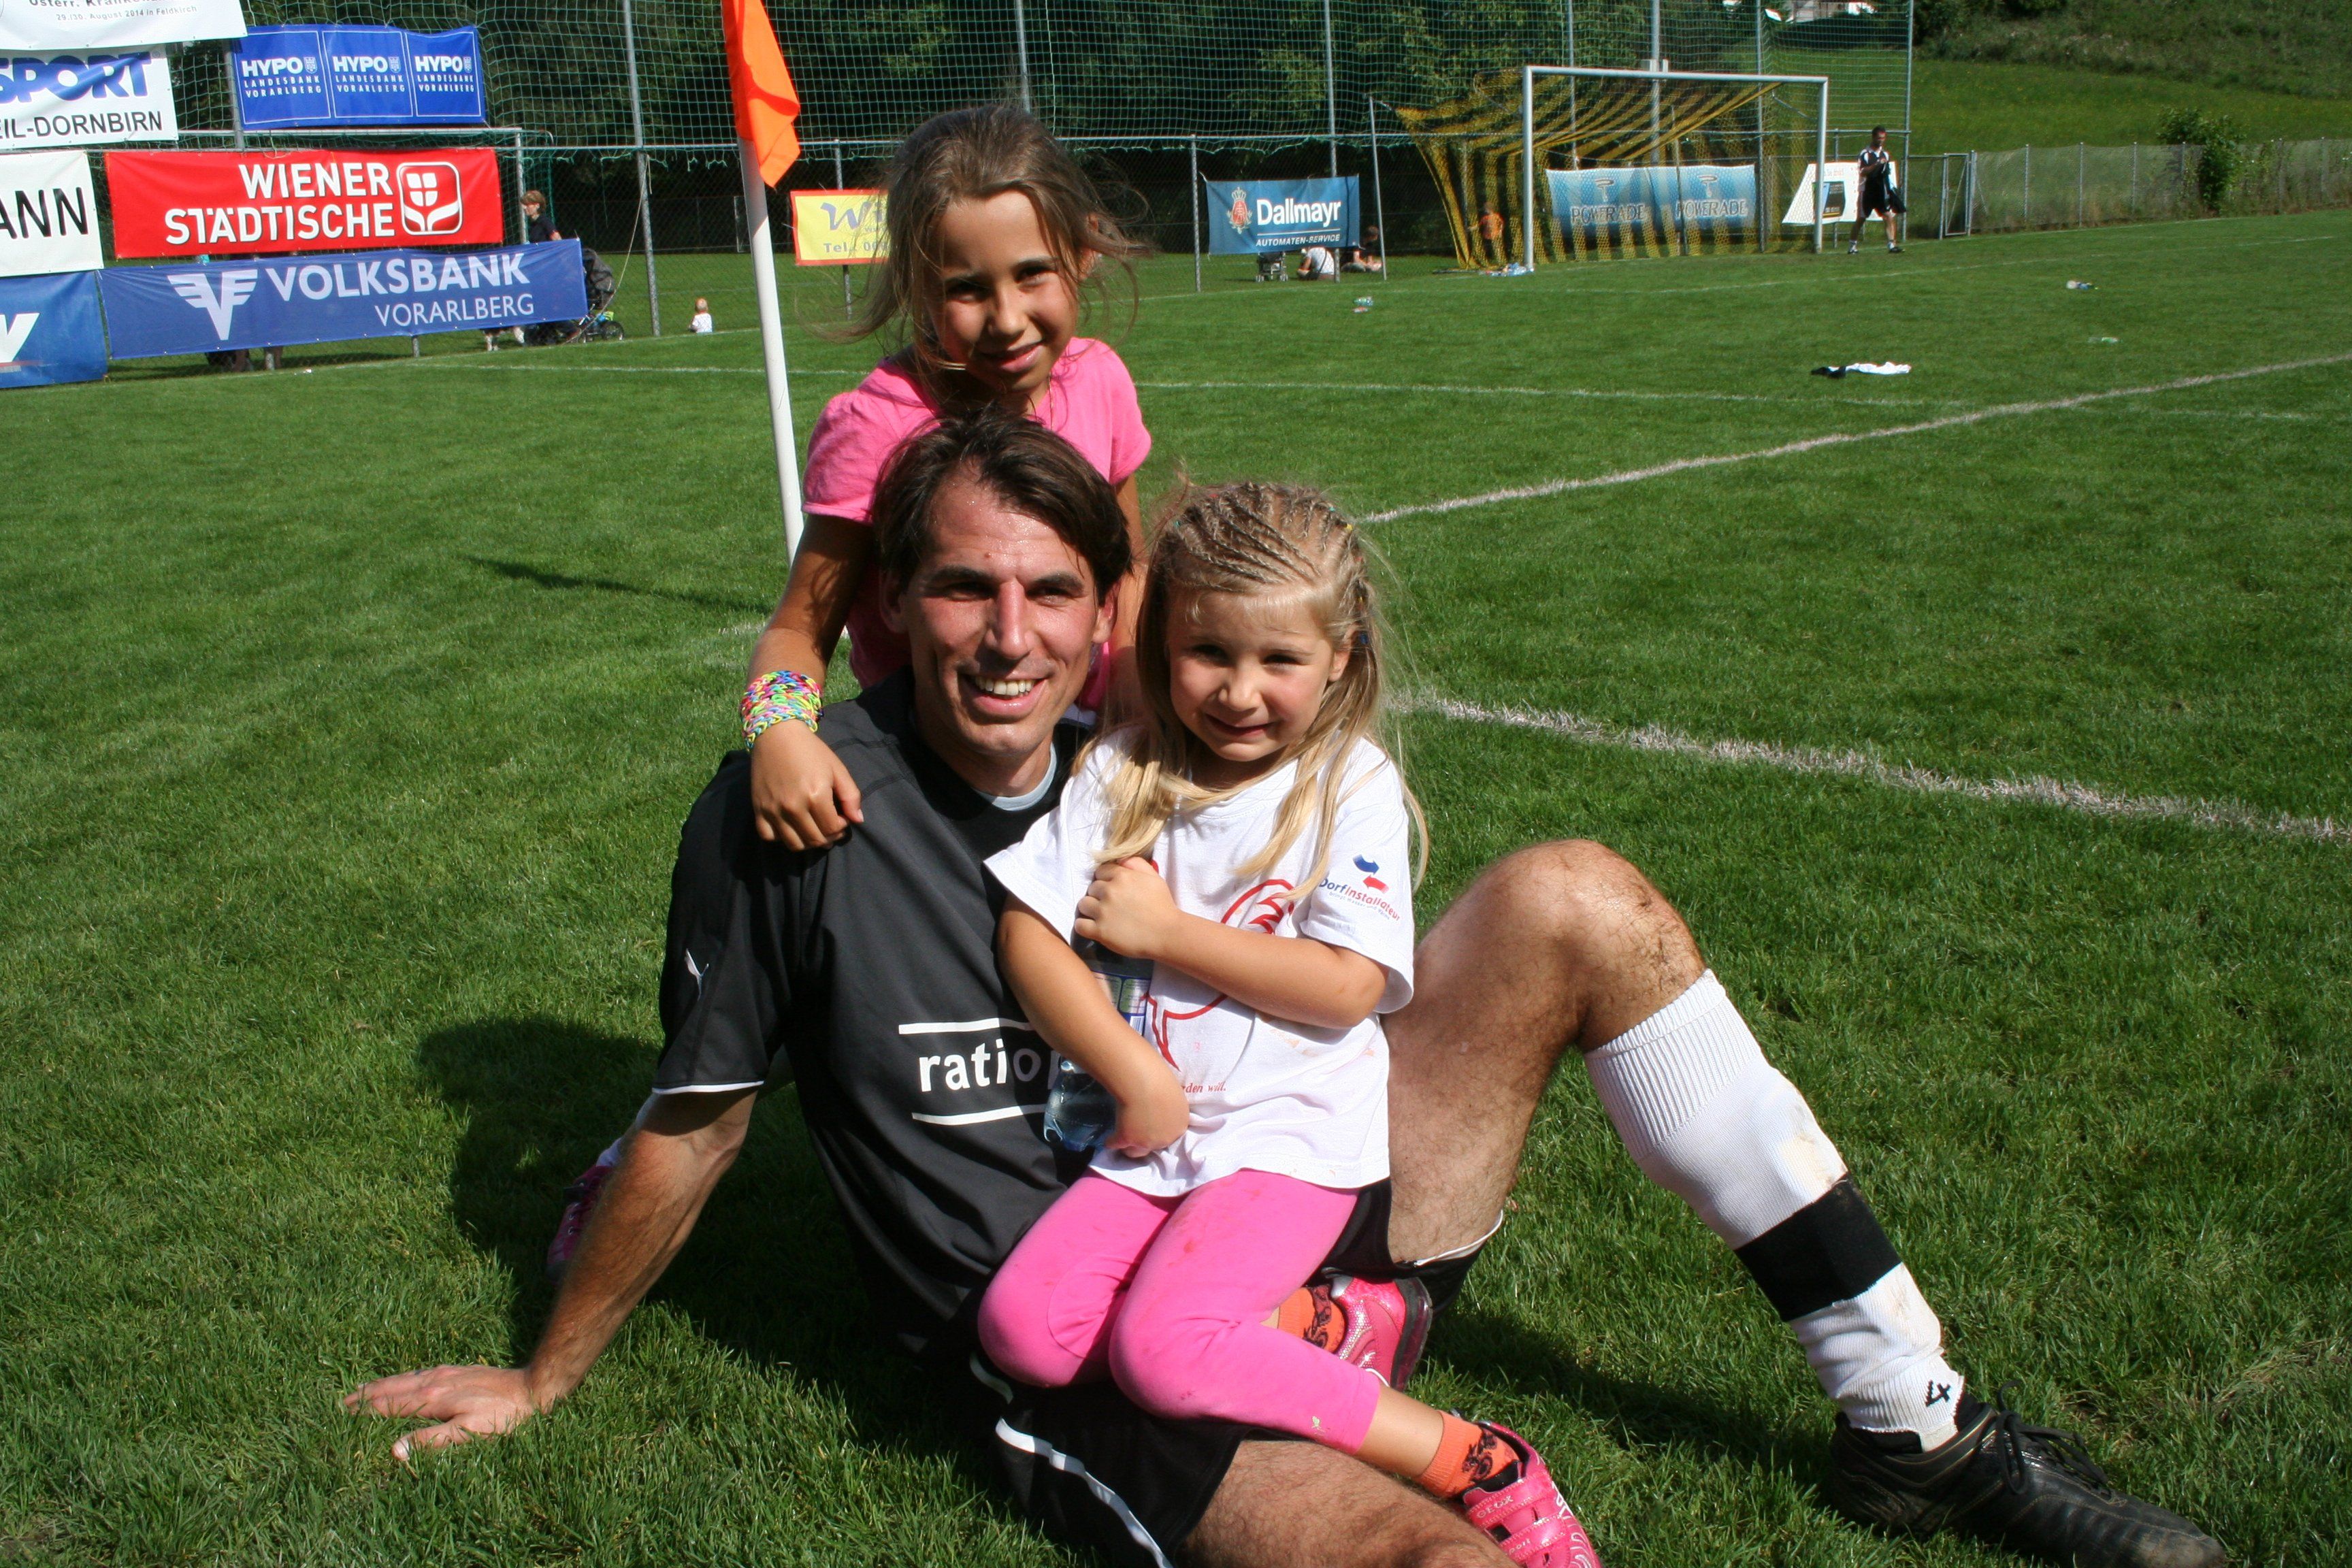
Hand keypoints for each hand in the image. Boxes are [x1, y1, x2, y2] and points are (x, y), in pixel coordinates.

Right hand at [343, 1364, 540, 1462]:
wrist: (532, 1389)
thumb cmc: (502, 1417)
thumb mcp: (466, 1433)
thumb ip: (429, 1441)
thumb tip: (393, 1450)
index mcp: (432, 1398)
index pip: (390, 1404)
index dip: (366, 1409)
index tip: (342, 1412)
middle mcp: (435, 1380)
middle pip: (393, 1387)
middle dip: (367, 1394)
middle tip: (343, 1401)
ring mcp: (447, 1373)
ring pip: (405, 1378)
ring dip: (383, 1384)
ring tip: (365, 1389)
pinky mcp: (458, 1371)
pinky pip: (421, 1373)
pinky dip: (403, 1378)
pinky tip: (405, 1380)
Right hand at [749, 722, 862, 848]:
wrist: (777, 734)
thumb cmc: (811, 751)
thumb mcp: (837, 768)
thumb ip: (850, 795)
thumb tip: (857, 820)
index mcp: (815, 795)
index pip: (832, 829)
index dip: (841, 828)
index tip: (841, 818)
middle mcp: (793, 806)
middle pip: (814, 840)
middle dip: (828, 837)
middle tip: (830, 826)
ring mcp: (773, 810)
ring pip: (793, 844)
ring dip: (808, 842)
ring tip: (813, 830)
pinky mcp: (758, 809)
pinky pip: (768, 836)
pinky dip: (780, 838)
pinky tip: (790, 827)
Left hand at [1075, 858, 1181, 960]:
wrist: (1167, 933)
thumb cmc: (1162, 905)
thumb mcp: (1153, 877)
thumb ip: (1136, 863)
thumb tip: (1120, 860)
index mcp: (1121, 876)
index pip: (1100, 871)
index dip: (1106, 880)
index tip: (1113, 890)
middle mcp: (1109, 891)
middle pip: (1091, 888)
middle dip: (1099, 895)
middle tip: (1110, 904)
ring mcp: (1103, 911)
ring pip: (1082, 904)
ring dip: (1090, 909)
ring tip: (1101, 916)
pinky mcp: (1099, 931)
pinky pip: (1079, 925)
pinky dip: (1084, 926)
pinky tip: (1094, 928)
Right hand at [1108, 1061, 1189, 1156]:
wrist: (1143, 1080)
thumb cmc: (1159, 1077)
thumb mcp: (1172, 1093)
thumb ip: (1168, 1106)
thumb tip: (1158, 1107)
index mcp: (1180, 1124)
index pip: (1169, 1135)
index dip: (1157, 1130)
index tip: (1149, 1125)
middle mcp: (1166, 1137)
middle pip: (1153, 1146)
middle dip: (1144, 1140)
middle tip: (1134, 1130)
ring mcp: (1147, 1141)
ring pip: (1134, 1151)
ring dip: (1128, 1146)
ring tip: (1120, 1139)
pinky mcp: (1128, 1140)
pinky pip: (1115, 1145)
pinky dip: (1111, 1141)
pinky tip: (1108, 1138)